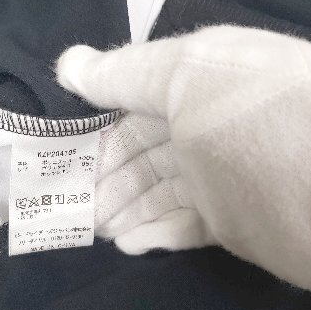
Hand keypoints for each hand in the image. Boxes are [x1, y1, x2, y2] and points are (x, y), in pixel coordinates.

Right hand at [56, 25, 310, 292]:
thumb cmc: (250, 114)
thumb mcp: (185, 75)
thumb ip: (124, 73)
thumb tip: (67, 64)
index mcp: (197, 79)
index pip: (132, 100)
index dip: (95, 125)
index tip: (60, 152)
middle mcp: (207, 123)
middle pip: (142, 149)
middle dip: (104, 174)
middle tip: (68, 204)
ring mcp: (223, 174)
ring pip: (159, 189)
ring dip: (123, 208)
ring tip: (92, 229)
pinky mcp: (236, 220)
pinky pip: (187, 225)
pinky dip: (155, 233)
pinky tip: (128, 244)